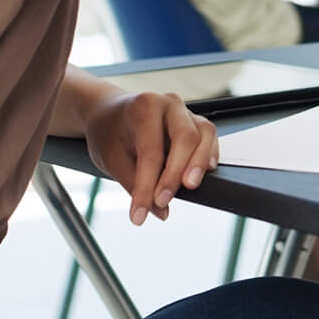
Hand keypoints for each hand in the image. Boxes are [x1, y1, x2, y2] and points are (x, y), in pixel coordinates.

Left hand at [84, 88, 219, 225]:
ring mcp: (185, 111)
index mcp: (143, 107)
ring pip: (205, 134)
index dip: (146, 187)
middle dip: (175, 173)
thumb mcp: (112, 159)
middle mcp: (168, 104)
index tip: (139, 213)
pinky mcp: (195, 122)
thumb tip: (158, 211)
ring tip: (190, 186)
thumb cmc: (109, 133)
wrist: (109, 114)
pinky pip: (209, 137)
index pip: (150, 152)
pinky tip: (205, 171)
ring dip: (199, 163)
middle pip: (185, 137)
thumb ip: (135, 185)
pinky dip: (209, 156)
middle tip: (163, 200)